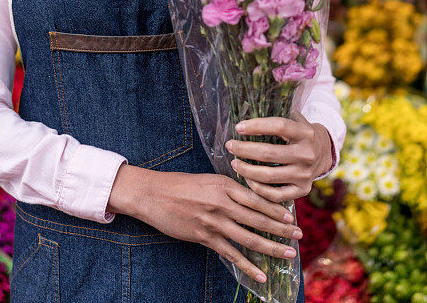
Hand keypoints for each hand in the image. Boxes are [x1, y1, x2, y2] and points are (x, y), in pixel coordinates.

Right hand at [108, 164, 302, 284]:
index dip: (276, 209)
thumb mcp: (208, 180)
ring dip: (272, 248)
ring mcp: (214, 221)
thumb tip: (250, 198)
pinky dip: (248, 266)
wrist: (153, 194)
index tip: (291, 216)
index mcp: (224, 184)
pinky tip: (261, 274)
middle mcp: (222, 202)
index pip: (257, 198)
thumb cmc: (179, 185)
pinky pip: (231, 254)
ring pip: (249, 237)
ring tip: (289, 254)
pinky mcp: (204, 237)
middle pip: (258, 218)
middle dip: (282, 229)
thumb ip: (228, 189)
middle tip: (300, 235)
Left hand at [225, 109, 333, 202]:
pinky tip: (247, 179)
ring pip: (269, 176)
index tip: (238, 127)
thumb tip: (248, 108)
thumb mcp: (295, 118)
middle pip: (269, 153)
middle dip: (244, 149)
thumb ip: (278, 113)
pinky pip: (276, 195)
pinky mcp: (303, 190)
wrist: (324, 153)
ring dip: (247, 170)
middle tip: (229, 146)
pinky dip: (258, 189)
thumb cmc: (300, 133)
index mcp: (305, 132)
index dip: (256, 126)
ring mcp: (306, 174)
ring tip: (234, 163)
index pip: (279, 126)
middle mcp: (307, 154)